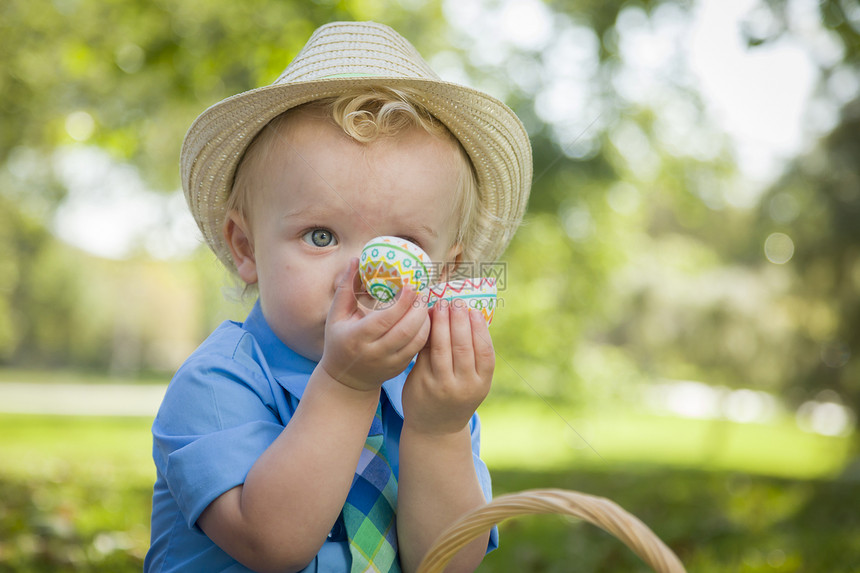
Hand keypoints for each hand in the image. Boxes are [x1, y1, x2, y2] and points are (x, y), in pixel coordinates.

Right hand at [319, 258, 430, 391]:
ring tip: (426, 300)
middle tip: (424, 289)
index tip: (411, 284)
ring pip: (417, 340)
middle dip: (419, 308)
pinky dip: (427, 329)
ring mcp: (390, 362)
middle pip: (405, 330)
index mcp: (357, 338)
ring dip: (426, 318)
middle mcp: (375, 352)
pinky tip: (425, 315)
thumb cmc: (340, 341)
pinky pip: (420, 347)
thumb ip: (346, 288)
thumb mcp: (336, 316)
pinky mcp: (401, 367)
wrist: (347, 379)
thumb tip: (356, 260)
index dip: (402, 302)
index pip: (385, 319)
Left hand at [402, 300, 494, 434]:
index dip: (479, 329)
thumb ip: (473, 356)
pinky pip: (425, 353)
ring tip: (440, 305)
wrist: (435, 428)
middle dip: (458, 320)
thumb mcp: (473, 382)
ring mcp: (441, 386)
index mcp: (481, 384)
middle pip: (462, 347)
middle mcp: (463, 386)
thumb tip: (468, 315)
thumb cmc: (457, 396)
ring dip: (441, 323)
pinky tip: (426, 321)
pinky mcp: (421, 383)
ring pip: (441, 348)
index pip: (484, 352)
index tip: (473, 310)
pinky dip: (426, 334)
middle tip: (455, 301)